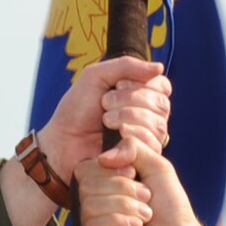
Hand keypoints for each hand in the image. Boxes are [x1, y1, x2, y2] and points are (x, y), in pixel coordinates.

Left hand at [37, 57, 170, 179]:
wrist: (63, 141)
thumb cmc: (77, 109)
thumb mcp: (96, 76)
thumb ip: (127, 66)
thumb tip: (159, 67)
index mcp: (142, 96)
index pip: (162, 86)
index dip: (142, 83)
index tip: (118, 84)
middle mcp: (150, 117)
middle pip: (161, 104)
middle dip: (130, 99)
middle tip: (105, 104)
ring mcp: (147, 139)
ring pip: (158, 125)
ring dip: (127, 117)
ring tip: (105, 121)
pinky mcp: (142, 158)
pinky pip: (152, 145)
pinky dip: (132, 137)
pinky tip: (115, 136)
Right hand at [79, 142, 203, 225]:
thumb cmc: (171, 209)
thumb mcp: (157, 166)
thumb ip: (132, 147)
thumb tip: (104, 156)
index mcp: (102, 186)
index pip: (86, 168)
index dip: (111, 169)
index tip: (134, 174)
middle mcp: (93, 206)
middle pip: (87, 184)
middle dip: (123, 189)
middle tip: (145, 198)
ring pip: (90, 205)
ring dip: (126, 207)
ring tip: (144, 216)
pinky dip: (119, 223)